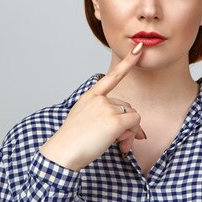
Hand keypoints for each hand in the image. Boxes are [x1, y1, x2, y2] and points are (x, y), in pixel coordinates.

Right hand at [39, 43, 145, 170]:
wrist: (63, 152)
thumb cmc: (73, 142)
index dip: (128, 62)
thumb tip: (135, 130)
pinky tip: (120, 146)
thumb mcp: (86, 122)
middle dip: (127, 125)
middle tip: (120, 142)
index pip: (112, 77)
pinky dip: (132, 135)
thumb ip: (107, 119)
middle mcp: (99, 99)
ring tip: (117, 146)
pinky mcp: (115, 121)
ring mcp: (107, 108)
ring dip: (129, 132)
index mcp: (90, 97)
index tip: (138, 48)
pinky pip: (135, 124)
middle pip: (127, 107)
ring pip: (133, 117)